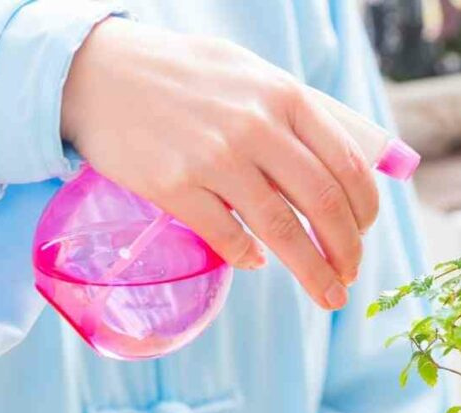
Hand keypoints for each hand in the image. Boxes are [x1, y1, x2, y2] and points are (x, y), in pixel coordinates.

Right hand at [61, 18, 379, 309]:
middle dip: (347, 251)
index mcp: (285, 96)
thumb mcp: (250, 75)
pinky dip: (249, 258)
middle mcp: (256, 126)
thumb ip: (296, 116)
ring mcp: (214, 157)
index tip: (363, 235)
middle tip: (349, 277)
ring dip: (313, 272)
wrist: (96, 71)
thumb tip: (343, 168)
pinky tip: (255, 262)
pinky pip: (227, 238)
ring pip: (283, 232)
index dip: (364, 211)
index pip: (348, 165)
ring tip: (327, 295)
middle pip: (323, 205)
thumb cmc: (183, 76)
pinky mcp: (173, 185)